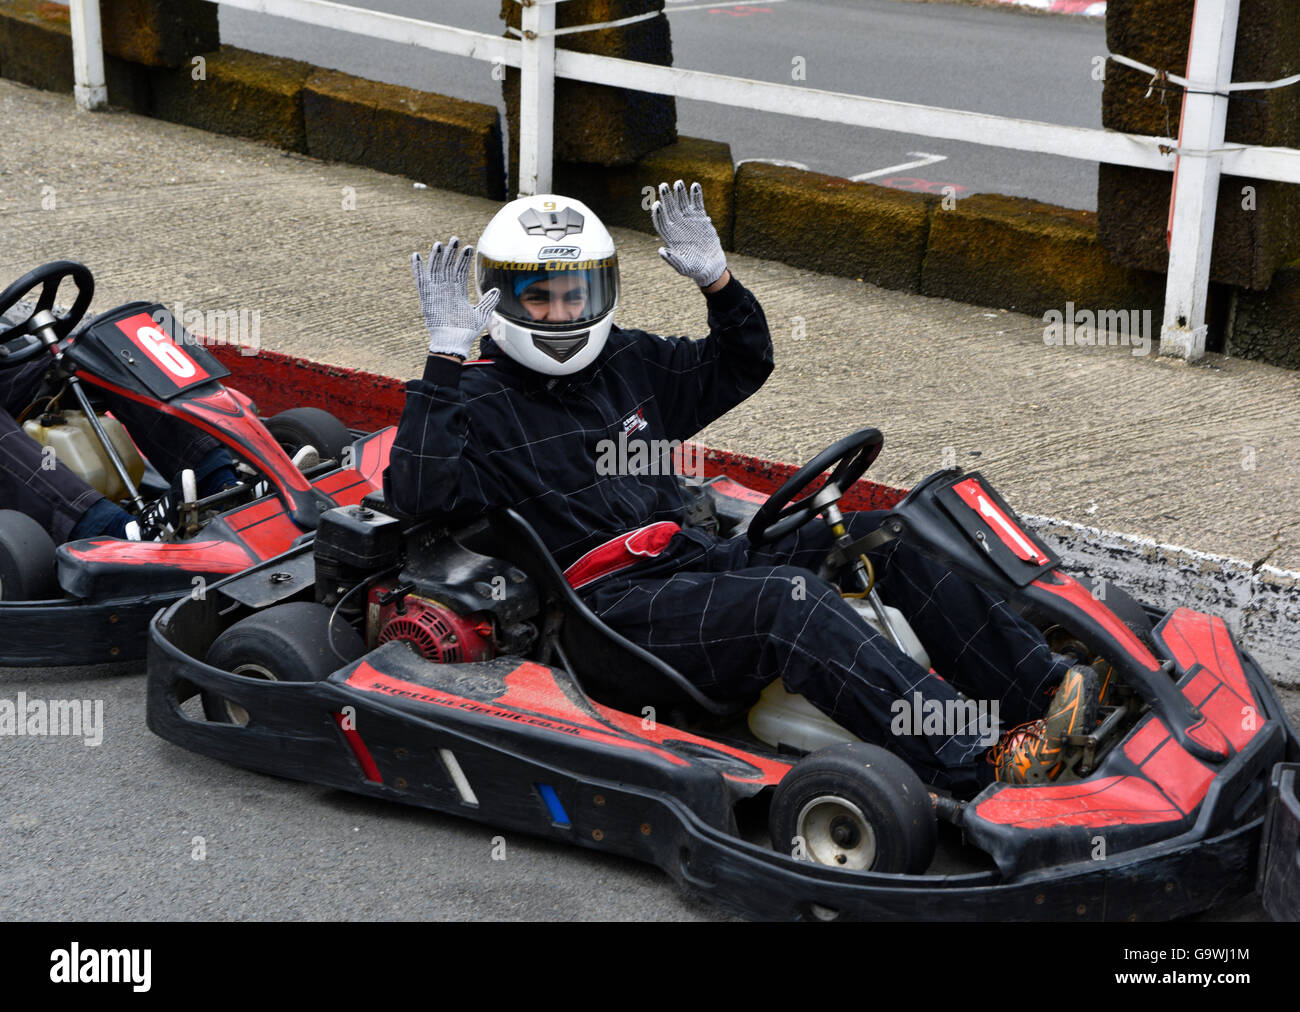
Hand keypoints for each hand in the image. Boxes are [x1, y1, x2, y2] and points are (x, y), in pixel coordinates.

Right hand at [411, 237, 499, 357]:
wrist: (454, 344)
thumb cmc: (466, 332)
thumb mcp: (481, 315)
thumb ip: (488, 302)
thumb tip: (496, 289)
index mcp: (457, 293)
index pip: (460, 271)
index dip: (463, 259)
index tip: (468, 247)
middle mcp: (446, 291)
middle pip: (447, 267)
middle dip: (451, 253)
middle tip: (455, 238)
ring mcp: (436, 293)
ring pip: (435, 271)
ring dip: (437, 257)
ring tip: (439, 244)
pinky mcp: (427, 299)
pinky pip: (420, 282)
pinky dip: (417, 269)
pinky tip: (416, 257)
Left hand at [650, 180, 727, 288]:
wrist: (711, 266)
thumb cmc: (694, 268)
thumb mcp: (683, 267)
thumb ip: (672, 259)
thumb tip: (661, 250)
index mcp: (670, 237)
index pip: (661, 222)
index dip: (659, 214)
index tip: (657, 204)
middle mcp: (677, 226)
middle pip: (670, 209)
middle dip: (667, 198)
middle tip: (663, 186)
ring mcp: (688, 221)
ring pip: (682, 204)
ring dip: (680, 193)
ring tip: (679, 183)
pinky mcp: (700, 219)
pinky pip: (698, 204)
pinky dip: (696, 195)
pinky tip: (695, 185)